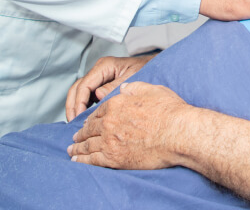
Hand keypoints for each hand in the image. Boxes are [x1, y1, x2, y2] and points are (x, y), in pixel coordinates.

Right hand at [65, 54, 156, 120]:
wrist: (157, 68)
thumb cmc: (147, 70)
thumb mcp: (132, 77)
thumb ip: (115, 86)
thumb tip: (98, 95)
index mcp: (105, 66)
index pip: (85, 85)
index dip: (79, 102)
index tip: (78, 117)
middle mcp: (99, 71)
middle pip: (77, 88)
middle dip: (73, 105)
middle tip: (72, 123)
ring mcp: (99, 78)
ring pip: (80, 92)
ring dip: (75, 107)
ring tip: (75, 124)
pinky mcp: (102, 86)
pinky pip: (88, 96)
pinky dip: (84, 107)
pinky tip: (85, 120)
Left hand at [67, 81, 189, 168]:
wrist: (178, 133)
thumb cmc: (169, 112)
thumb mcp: (152, 89)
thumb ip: (134, 88)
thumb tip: (123, 88)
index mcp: (115, 105)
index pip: (97, 113)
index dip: (91, 119)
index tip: (88, 123)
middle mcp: (108, 122)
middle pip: (89, 129)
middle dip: (80, 133)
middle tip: (75, 138)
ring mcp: (109, 141)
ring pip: (87, 145)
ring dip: (77, 148)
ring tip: (72, 151)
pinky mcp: (114, 159)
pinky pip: (92, 160)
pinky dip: (82, 161)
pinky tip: (77, 161)